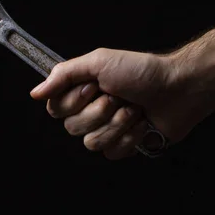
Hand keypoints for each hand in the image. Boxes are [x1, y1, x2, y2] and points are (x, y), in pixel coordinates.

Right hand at [30, 47, 214, 158]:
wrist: (178, 88)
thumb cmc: (142, 71)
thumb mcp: (99, 62)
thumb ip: (64, 74)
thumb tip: (35, 92)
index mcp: (82, 90)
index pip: (55, 108)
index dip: (73, 102)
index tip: (94, 86)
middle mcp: (91, 110)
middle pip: (72, 128)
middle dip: (99, 112)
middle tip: (118, 96)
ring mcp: (108, 129)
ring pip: (91, 143)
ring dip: (117, 124)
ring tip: (133, 109)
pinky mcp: (125, 145)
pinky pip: (112, 153)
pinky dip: (130, 137)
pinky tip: (142, 123)